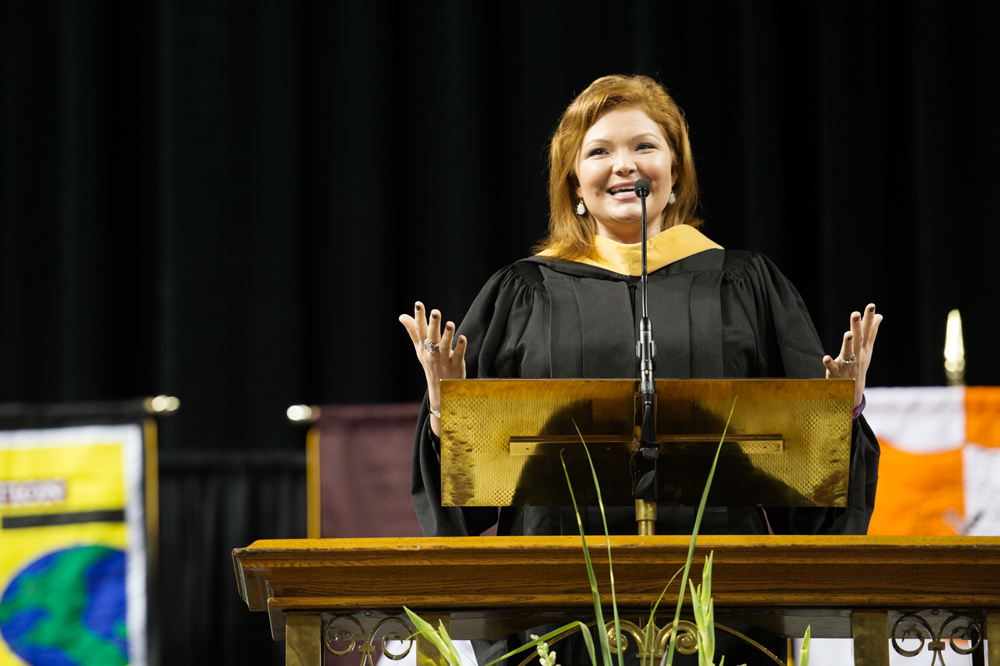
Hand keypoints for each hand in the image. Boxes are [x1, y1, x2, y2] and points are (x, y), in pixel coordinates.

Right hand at [399, 301, 466, 434]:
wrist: (441, 389)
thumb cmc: (431, 364)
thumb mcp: (420, 349)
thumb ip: (413, 331)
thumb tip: (402, 316)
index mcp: (423, 347)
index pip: (420, 330)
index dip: (419, 317)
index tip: (418, 304)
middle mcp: (432, 353)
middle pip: (432, 337)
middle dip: (433, 325)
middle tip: (435, 312)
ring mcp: (444, 360)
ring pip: (445, 346)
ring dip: (447, 335)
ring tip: (450, 324)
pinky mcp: (456, 366)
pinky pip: (458, 356)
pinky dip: (460, 347)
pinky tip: (463, 338)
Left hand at [823, 303, 882, 408]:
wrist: (852, 389)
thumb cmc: (859, 364)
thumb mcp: (867, 348)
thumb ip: (872, 331)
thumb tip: (880, 315)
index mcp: (864, 347)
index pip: (867, 331)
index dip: (869, 318)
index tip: (871, 305)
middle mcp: (857, 354)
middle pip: (858, 339)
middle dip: (857, 326)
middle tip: (855, 313)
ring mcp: (848, 364)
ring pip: (848, 352)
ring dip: (847, 343)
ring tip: (847, 333)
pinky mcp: (836, 372)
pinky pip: (832, 367)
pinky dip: (829, 363)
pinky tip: (825, 357)